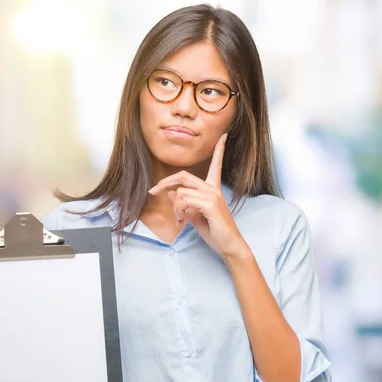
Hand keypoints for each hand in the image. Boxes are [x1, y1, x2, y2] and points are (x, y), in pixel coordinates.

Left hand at [148, 133, 247, 258]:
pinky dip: (178, 211)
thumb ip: (184, 203)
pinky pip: (184, 200)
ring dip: (174, 208)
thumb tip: (170, 193)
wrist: (229, 245)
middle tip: (153, 192)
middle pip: (184, 176)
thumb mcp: (195, 215)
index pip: (216, 165)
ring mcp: (212, 195)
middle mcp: (213, 189)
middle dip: (165, 182)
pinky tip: (182, 222)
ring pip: (180, 192)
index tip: (223, 136)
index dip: (219, 150)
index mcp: (213, 189)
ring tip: (179, 220)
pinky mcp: (209, 204)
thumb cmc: (215, 232)